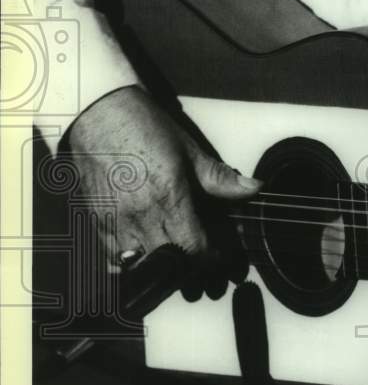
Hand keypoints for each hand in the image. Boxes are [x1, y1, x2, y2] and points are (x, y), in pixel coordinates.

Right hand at [64, 85, 260, 297]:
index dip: (212, 260)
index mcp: (169, 198)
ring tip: (173, 259)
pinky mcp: (95, 223)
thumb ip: (220, 178)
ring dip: (159, 269)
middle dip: (190, 270)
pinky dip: (130, 263)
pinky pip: (112, 260)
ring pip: (140, 268)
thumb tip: (254, 189)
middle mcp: (140, 216)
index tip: (220, 257)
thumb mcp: (189, 151)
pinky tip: (144, 251)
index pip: (195, 249)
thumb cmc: (145, 129)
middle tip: (201, 262)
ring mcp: (114, 223)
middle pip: (170, 266)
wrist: (98, 114)